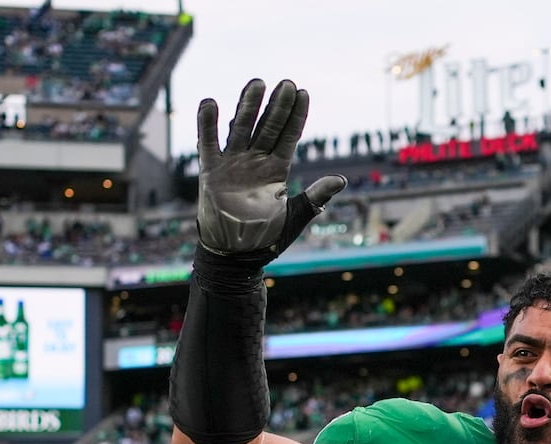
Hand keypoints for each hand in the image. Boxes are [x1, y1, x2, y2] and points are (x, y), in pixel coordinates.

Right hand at [196, 78, 345, 258]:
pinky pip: (208, 143)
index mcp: (277, 169)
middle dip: (277, 105)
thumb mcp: (297, 215)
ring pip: (241, 128)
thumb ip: (317, 196)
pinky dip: (208, 124)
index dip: (296, 116)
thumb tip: (342, 180)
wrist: (238, 254)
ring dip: (248, 106)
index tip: (304, 93)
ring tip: (257, 84)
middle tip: (286, 83)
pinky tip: (211, 104)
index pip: (288, 136)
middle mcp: (256, 161)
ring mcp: (233, 163)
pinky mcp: (211, 171)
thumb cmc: (268, 237)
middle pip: (267, 126)